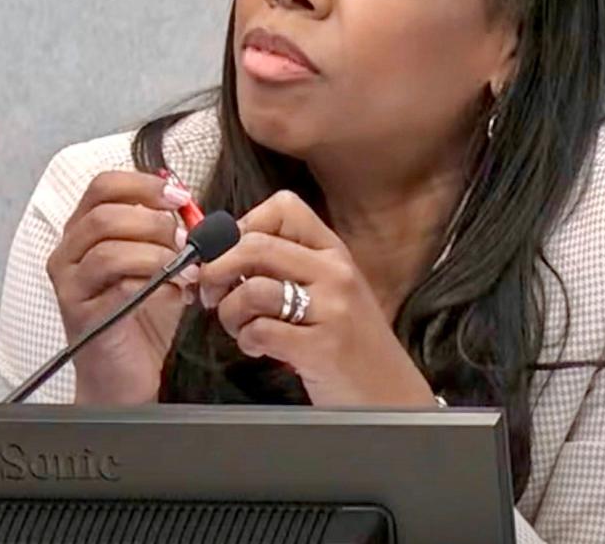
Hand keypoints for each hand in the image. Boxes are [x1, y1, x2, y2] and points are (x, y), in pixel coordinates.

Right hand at [47, 170, 196, 404]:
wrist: (124, 377)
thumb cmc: (140, 319)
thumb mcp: (157, 265)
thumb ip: (167, 234)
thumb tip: (193, 209)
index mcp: (82, 232)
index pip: (102, 187)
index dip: (143, 185)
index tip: (179, 196)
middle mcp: (68, 254)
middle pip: (104, 215)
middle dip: (154, 222)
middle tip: (183, 241)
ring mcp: (70, 286)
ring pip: (108, 250)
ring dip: (156, 255)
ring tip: (183, 270)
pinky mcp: (81, 316)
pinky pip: (116, 288)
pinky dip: (153, 285)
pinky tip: (175, 292)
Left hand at [198, 190, 435, 407]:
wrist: (392, 397)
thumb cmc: (350, 344)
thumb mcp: (329, 293)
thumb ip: (287, 267)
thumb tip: (222, 250)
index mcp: (334, 252)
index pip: (282, 207)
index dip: (242, 227)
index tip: (229, 254)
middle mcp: (335, 273)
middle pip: (254, 245)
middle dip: (217, 269)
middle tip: (211, 293)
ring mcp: (332, 309)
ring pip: (252, 288)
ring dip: (229, 311)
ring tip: (238, 328)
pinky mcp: (323, 348)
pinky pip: (260, 330)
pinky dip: (246, 340)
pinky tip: (257, 348)